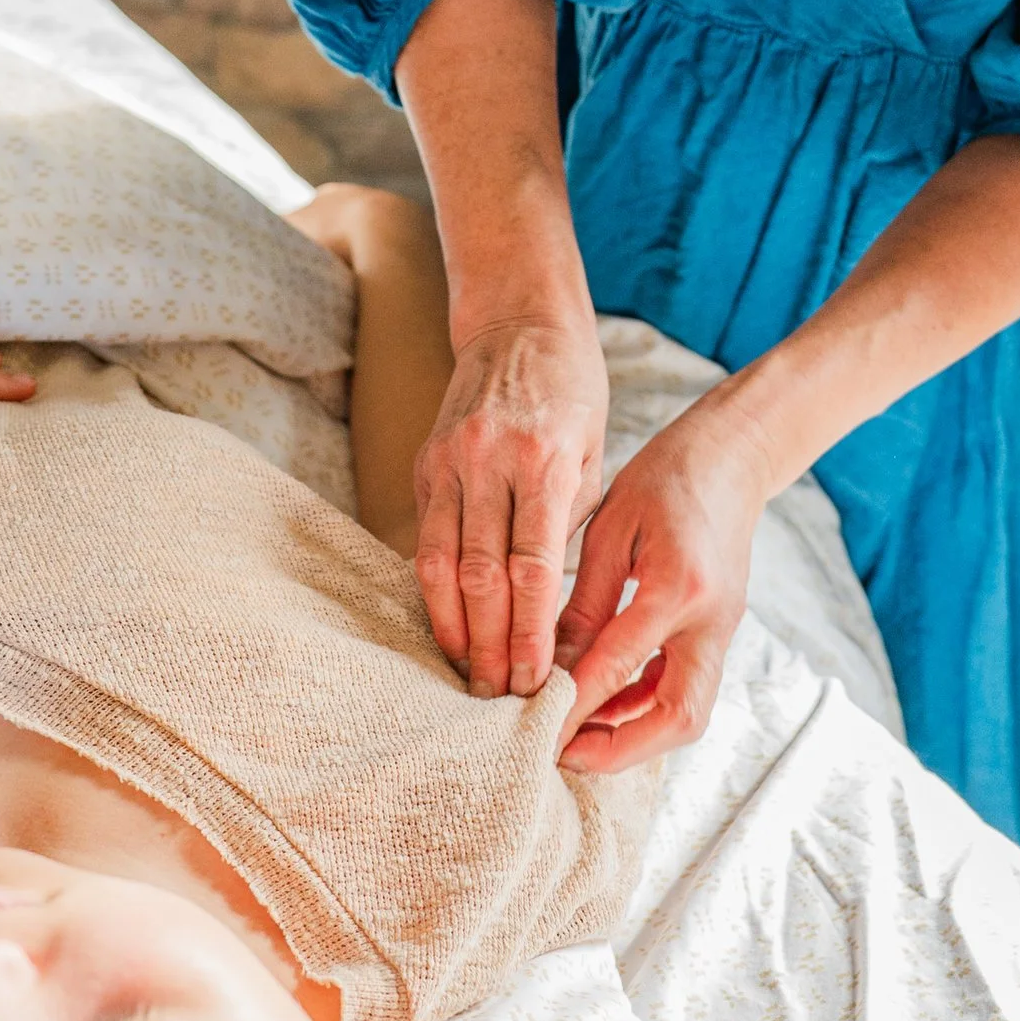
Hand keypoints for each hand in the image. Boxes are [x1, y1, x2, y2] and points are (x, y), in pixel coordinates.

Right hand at [412, 311, 607, 699]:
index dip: (529, 632)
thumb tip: (556, 612)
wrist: (521, 323)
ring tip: (467, 676)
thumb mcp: (596, 457)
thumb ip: (570, 527)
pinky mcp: (425, 462)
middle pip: (483, 576)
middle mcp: (491, 462)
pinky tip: (445, 626)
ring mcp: (451, 461)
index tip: (535, 681)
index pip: (533, 568)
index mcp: (547, 462)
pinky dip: (432, 590)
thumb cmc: (575, 396)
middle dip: (490, 645)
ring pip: (441, 563)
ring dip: (453, 629)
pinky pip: (424, 539)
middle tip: (498, 698)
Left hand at [552, 394, 772, 775]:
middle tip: (563, 753)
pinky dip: (645, 707)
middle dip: (621, 748)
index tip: (534, 727)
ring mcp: (722, 631)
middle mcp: (711, 621)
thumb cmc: (665, 479)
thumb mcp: (611, 531)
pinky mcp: (719, 633)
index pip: (621, 665)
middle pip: (679, 716)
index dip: (576, 704)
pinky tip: (603, 702)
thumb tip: (548, 666)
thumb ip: (584, 603)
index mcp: (679, 587)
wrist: (731, 459)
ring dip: (633, 734)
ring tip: (574, 734)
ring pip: (687, 712)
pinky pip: (684, 688)